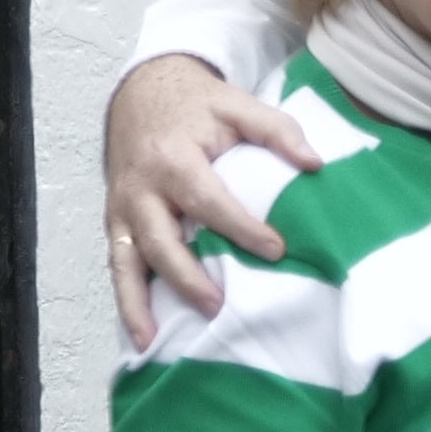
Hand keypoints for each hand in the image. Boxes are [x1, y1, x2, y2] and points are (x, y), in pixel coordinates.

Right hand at [108, 54, 314, 347]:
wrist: (142, 92)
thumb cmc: (196, 105)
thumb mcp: (237, 104)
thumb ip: (277, 131)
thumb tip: (315, 164)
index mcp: (173, 158)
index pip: (207, 199)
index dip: (240, 227)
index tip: (276, 249)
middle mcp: (141, 188)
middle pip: (161, 239)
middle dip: (186, 276)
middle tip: (218, 305)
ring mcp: (123, 208)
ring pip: (127, 260)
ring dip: (138, 303)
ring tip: (154, 339)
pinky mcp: (115, 221)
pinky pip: (118, 263)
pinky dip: (125, 299)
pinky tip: (141, 331)